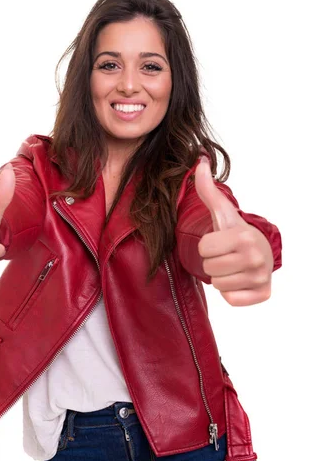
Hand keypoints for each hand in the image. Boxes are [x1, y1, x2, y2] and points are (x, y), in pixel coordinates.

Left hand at [194, 156, 273, 305]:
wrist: (262, 252)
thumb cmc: (235, 232)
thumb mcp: (221, 211)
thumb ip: (207, 189)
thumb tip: (199, 161)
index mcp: (244, 236)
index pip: (203, 249)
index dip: (207, 246)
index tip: (219, 242)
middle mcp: (256, 257)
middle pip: (209, 268)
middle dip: (213, 262)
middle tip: (226, 255)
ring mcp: (260, 277)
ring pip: (218, 285)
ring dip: (221, 277)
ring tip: (232, 266)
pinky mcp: (262, 294)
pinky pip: (231, 299)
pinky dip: (232, 292)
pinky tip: (239, 280)